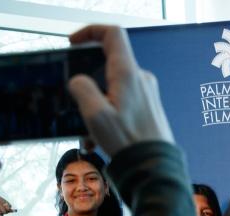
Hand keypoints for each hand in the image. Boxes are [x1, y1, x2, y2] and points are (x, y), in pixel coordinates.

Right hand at [67, 25, 173, 156]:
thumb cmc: (128, 142)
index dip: (90, 32)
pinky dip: (108, 118)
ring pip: (113, 90)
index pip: (112, 34)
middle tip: (76, 103)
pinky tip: (99, 141)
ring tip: (89, 133)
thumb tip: (79, 81)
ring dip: (96, 108)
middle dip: (88, 84)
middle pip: (109, 65)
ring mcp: (147, 94)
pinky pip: (122, 105)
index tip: (74, 44)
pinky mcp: (149, 109)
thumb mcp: (96, 115)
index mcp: (128, 74)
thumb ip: (82, 89)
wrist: (155, 168)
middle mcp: (141, 79)